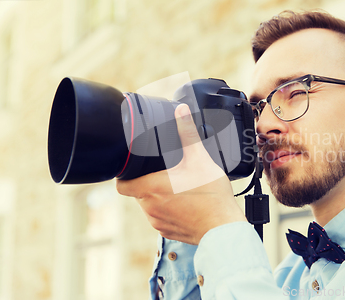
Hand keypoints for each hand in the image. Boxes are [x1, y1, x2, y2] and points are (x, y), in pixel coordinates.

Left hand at [116, 104, 246, 244]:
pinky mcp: (167, 232)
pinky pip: (161, 218)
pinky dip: (169, 210)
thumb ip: (187, 133)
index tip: (135, 168)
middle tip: (167, 173)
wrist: (223, 227)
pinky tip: (185, 203)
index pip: (121, 184)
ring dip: (158, 197)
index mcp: (150, 188)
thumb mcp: (199, 158)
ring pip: (149, 205)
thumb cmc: (211, 196)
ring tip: (179, 188)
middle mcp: (149, 208)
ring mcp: (158, 222)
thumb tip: (181, 111)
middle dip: (148, 182)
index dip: (125, 175)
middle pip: (138, 192)